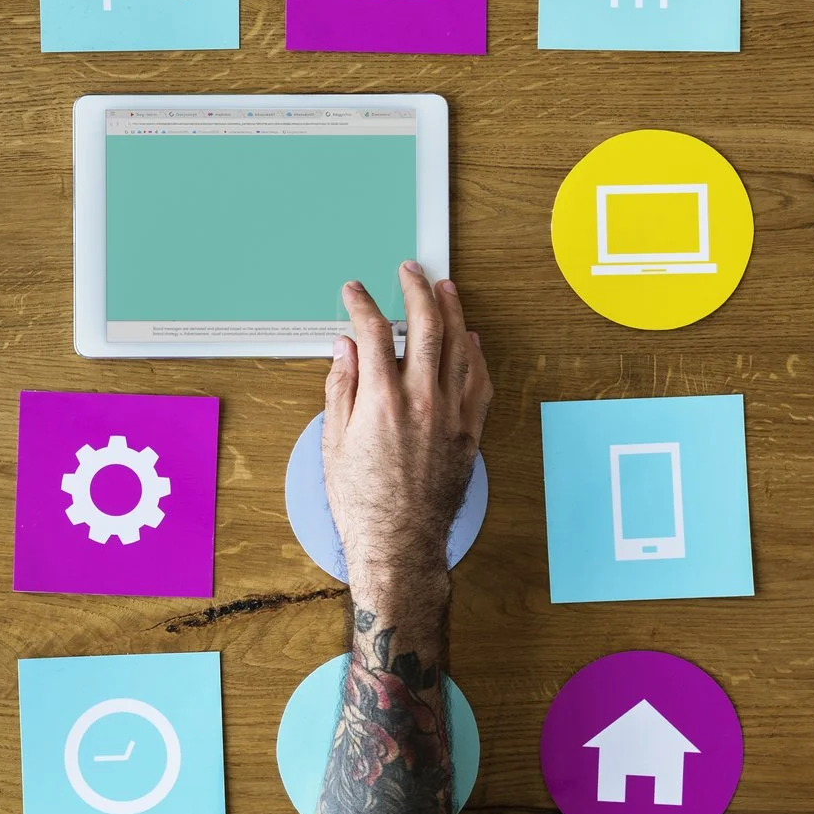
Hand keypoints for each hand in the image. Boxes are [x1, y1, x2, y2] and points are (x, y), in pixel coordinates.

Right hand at [323, 264, 492, 608]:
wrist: (399, 543)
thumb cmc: (362, 501)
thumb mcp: (334, 442)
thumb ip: (341, 388)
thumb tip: (345, 349)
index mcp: (381, 401)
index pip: (373, 332)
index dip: (362, 304)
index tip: (354, 292)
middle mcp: (421, 401)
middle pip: (424, 327)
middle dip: (416, 290)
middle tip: (409, 271)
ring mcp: (450, 415)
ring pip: (458, 347)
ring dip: (452, 311)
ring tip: (444, 288)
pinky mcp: (469, 433)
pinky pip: (479, 382)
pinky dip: (475, 355)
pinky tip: (470, 339)